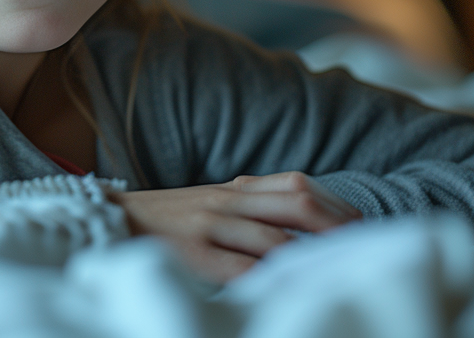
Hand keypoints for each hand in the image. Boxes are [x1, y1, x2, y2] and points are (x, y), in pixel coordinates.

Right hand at [110, 171, 361, 282]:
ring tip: (335, 271)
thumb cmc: (170, 221)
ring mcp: (210, 225)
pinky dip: (268, 279)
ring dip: (309, 255)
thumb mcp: (213, 203)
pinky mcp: (193, 254)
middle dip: (335, 225)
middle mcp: (228, 199)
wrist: (111, 220)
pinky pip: (240, 267)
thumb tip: (305, 230)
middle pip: (297, 201)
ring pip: (274, 235)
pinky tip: (286, 289)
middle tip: (361, 248)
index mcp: (236, 187)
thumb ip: (253, 209)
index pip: (298, 184)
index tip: (361, 226)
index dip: (335, 204)